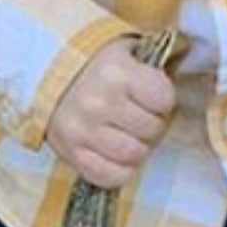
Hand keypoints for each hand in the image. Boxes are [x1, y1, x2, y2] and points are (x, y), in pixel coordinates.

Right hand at [44, 39, 175, 187]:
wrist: (43, 73)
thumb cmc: (93, 63)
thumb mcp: (124, 50)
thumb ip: (151, 64)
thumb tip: (184, 73)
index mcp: (117, 72)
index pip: (164, 99)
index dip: (163, 100)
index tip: (151, 97)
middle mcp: (99, 102)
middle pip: (152, 130)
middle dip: (152, 125)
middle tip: (139, 117)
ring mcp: (83, 130)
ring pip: (134, 154)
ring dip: (137, 147)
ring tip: (127, 134)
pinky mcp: (70, 152)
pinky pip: (110, 176)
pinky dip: (119, 170)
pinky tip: (115, 154)